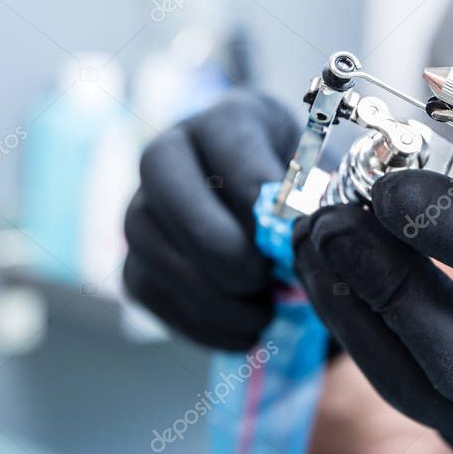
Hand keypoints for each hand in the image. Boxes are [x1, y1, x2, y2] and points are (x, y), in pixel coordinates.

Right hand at [123, 90, 298, 349]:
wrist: (274, 215)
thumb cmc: (304, 194)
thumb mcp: (318, 179)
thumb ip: (312, 199)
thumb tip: (300, 241)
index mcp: (227, 120)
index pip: (226, 143)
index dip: (254, 194)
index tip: (286, 235)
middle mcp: (169, 153)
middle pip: (166, 191)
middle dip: (218, 246)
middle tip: (263, 279)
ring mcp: (142, 206)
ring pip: (149, 247)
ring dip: (209, 293)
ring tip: (261, 315)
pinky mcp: (134, 259)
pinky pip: (148, 292)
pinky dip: (197, 322)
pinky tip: (242, 333)